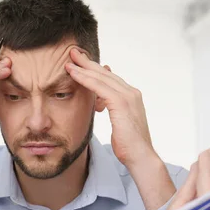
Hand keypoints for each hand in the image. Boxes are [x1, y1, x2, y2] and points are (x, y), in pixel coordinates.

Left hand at [66, 49, 174, 209]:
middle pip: (105, 73)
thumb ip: (109, 108)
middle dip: (87, 62)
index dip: (94, 69)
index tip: (80, 62)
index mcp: (131, 96)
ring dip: (83, 67)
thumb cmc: (128, 145)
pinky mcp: (121, 102)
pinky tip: (73, 74)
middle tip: (72, 52)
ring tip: (69, 60)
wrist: (140, 157)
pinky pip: (98, 86)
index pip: (109, 78)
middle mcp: (131, 92)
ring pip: (101, 77)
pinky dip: (85, 78)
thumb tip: (98, 102)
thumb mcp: (117, 122)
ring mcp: (128, 96)